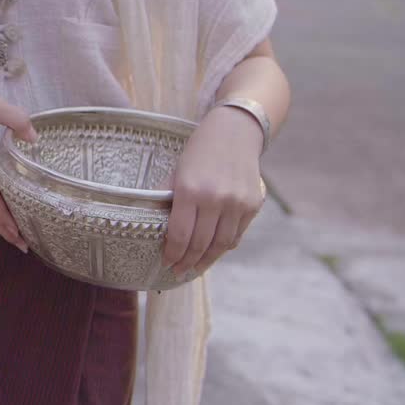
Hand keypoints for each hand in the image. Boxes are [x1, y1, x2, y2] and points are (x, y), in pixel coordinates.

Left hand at [163, 105, 267, 275]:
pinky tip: (212, 253)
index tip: (166, 263)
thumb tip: (152, 225)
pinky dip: (224, 247)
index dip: (173, 253)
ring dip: (206, 260)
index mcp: (190, 190)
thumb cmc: (199, 152)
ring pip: (221, 244)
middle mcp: (216, 199)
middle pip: (200, 244)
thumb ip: (166, 198)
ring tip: (194, 269)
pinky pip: (236, 235)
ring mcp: (237, 203)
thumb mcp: (176, 171)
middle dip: (187, 262)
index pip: (179, 234)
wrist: (236, 132)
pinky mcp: (253, 205)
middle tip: (178, 272)